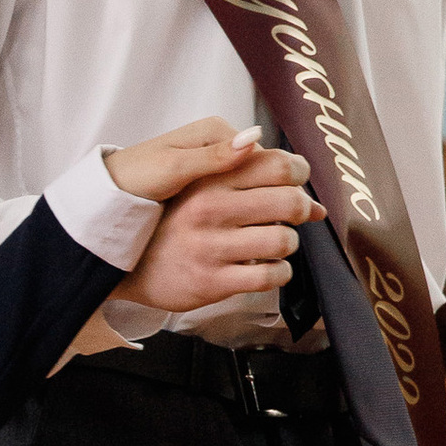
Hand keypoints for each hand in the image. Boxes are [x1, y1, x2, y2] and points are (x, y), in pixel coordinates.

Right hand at [109, 124, 320, 314]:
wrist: (128, 266)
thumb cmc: (174, 226)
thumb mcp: (200, 191)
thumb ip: (252, 186)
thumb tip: (318, 207)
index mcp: (208, 179)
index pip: (276, 164)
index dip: (298, 172)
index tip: (295, 182)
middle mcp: (209, 209)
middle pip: (290, 201)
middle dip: (300, 209)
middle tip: (290, 216)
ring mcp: (210, 247)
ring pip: (284, 240)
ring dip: (288, 243)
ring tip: (273, 243)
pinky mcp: (212, 281)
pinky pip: (270, 276)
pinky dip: (279, 272)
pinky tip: (266, 268)